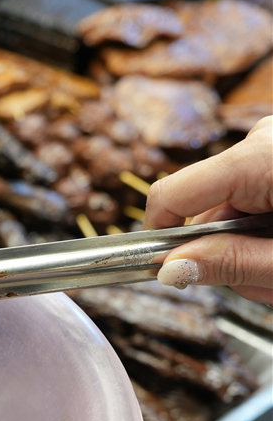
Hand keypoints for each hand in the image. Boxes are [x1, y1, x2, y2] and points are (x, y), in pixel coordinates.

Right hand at [144, 115, 271, 303]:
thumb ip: (233, 264)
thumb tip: (171, 268)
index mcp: (261, 157)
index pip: (171, 194)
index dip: (159, 237)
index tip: (166, 270)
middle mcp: (262, 141)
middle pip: (203, 209)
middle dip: (225, 252)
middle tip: (268, 279)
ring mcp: (272, 146)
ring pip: (228, 209)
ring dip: (250, 246)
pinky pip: (251, 197)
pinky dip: (264, 230)